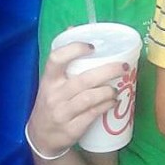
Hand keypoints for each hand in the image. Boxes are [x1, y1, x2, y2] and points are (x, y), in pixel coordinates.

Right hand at [27, 41, 125, 156]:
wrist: (40, 137)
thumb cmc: (52, 100)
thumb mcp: (52, 80)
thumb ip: (64, 58)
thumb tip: (74, 27)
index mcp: (49, 79)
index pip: (56, 59)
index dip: (74, 49)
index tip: (93, 46)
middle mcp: (54, 95)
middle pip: (83, 80)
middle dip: (107, 71)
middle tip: (123, 66)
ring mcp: (62, 113)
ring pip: (89, 98)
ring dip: (108, 91)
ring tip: (118, 88)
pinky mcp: (71, 129)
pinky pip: (92, 114)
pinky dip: (106, 106)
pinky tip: (114, 101)